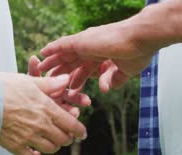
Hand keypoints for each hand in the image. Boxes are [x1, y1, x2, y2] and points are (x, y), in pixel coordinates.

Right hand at [0, 73, 86, 154]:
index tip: (82, 134)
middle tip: (66, 136)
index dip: (79, 131)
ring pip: (50, 149)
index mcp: (47, 109)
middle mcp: (41, 126)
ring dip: (54, 145)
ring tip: (51, 141)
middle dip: (67, 138)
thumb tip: (67, 80)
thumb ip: (50, 84)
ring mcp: (28, 137)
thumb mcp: (28, 81)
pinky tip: (36, 151)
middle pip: (63, 139)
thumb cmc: (3, 87)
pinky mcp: (15, 146)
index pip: (71, 124)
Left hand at [28, 55, 90, 116]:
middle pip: (70, 97)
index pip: (67, 84)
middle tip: (86, 101)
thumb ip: (33, 72)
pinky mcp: (53, 119)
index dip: (75, 85)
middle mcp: (58, 97)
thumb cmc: (23, 91)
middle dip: (78, 99)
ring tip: (76, 113)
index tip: (81, 87)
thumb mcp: (28, 82)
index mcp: (54, 85)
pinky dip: (63, 121)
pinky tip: (67, 122)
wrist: (15, 109)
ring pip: (66, 110)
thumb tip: (33, 58)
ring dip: (72, 111)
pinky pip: (59, 120)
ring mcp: (56, 109)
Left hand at [38, 16, 159, 92]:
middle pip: (71, 62)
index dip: (77, 79)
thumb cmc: (138, 52)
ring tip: (40, 69)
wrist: (141, 39)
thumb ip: (115, 79)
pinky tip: (43, 53)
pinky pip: (62, 45)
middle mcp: (92, 48)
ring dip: (52, 61)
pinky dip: (52, 49)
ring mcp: (86, 43)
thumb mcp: (125, 71)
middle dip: (60, 71)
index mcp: (102, 55)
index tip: (69, 89)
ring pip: (64, 54)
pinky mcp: (82, 41)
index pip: (85, 69)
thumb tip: (107, 88)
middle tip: (48, 81)